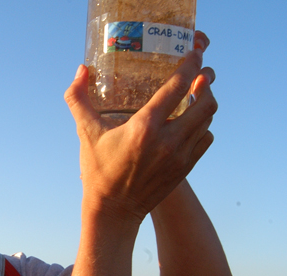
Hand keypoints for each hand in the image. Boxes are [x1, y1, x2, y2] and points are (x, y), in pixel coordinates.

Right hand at [64, 31, 216, 222]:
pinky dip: (203, 126)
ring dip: (205, 103)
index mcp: (144, 127)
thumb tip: (81, 70)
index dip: (190, 65)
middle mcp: (168, 140)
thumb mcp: (85, 132)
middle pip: (204, 102)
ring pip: (207, 120)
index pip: (176, 87)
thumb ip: (78, 98)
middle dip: (206, 83)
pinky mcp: (185, 168)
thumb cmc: (98, 170)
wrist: (113, 210)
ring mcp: (180, 155)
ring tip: (196, 93)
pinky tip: (191, 122)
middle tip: (200, 73)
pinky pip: (206, 139)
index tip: (195, 53)